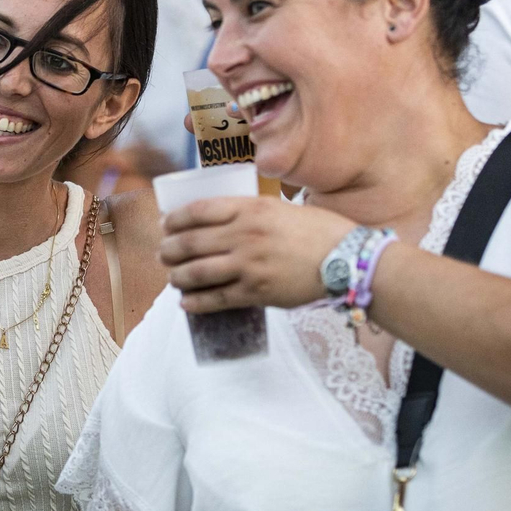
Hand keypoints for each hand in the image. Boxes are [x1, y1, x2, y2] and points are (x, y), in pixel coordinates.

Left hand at [159, 196, 355, 314]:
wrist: (346, 259)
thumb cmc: (316, 230)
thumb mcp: (278, 207)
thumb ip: (247, 211)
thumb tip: (217, 219)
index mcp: (249, 208)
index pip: (197, 211)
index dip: (175, 220)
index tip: (166, 225)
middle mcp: (244, 234)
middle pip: (190, 242)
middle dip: (169, 250)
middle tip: (164, 254)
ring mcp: (248, 265)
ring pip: (197, 272)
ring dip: (177, 277)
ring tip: (173, 278)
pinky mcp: (256, 292)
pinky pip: (216, 299)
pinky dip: (195, 302)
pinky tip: (186, 303)